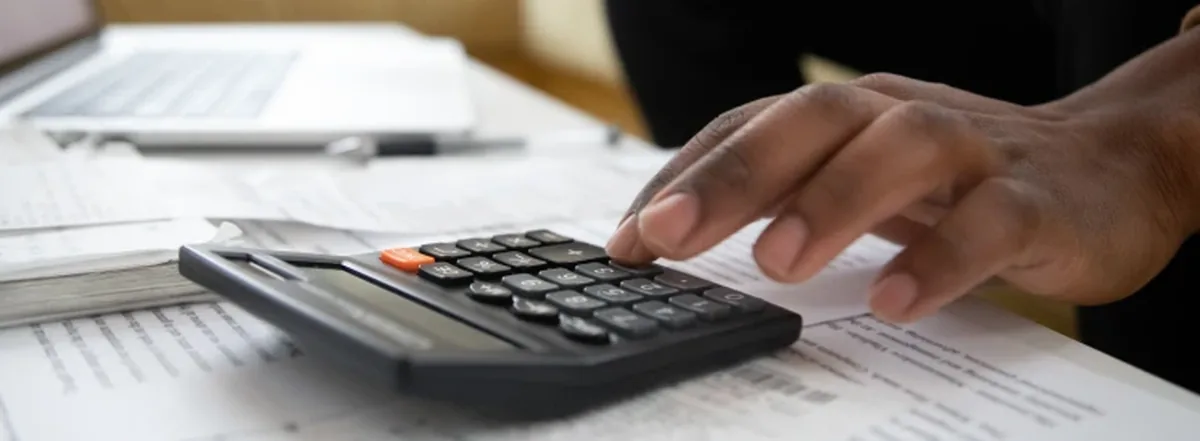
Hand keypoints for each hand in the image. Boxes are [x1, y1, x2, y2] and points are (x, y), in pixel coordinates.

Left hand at [605, 69, 1199, 322]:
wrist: (1108, 168)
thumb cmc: (959, 177)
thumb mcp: (861, 177)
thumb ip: (782, 196)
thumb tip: (672, 238)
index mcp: (849, 113)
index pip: (751, 126)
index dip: (685, 176)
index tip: (626, 240)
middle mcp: (900, 115)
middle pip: (812, 120)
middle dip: (732, 177)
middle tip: (665, 238)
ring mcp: (970, 150)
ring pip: (899, 151)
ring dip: (830, 203)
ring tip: (776, 265)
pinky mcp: (1033, 199)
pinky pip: (988, 221)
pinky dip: (939, 257)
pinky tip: (893, 301)